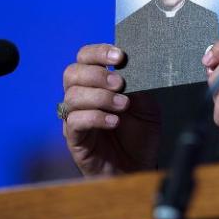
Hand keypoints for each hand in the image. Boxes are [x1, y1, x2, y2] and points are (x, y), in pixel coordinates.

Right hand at [62, 44, 160, 175]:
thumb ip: (139, 86)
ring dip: (100, 97)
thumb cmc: (140, 134)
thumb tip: (133, 68)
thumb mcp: (146, 105)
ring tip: (123, 106)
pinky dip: (95, 117)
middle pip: (72, 73)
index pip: (86, 57)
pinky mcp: (75, 138)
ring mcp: (75, 117)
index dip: (99, 52)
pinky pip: (74, 121)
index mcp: (97, 83)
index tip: (119, 57)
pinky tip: (114, 122)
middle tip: (121, 84)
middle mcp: (82, 97)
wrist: (140, 166)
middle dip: (97, 74)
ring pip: (72, 96)